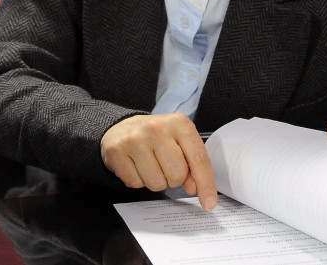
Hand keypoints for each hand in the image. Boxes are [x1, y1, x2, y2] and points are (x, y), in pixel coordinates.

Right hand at [100, 113, 217, 209]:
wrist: (122, 127)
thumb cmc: (157, 137)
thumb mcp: (179, 142)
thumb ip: (192, 163)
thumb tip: (193, 187)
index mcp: (179, 123)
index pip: (198, 158)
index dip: (206, 184)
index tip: (209, 203)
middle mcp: (157, 128)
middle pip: (177, 175)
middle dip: (174, 179)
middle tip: (165, 166)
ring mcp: (135, 139)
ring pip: (156, 183)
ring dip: (156, 181)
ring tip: (150, 165)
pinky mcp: (116, 151)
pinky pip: (135, 184)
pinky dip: (138, 180)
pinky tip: (136, 165)